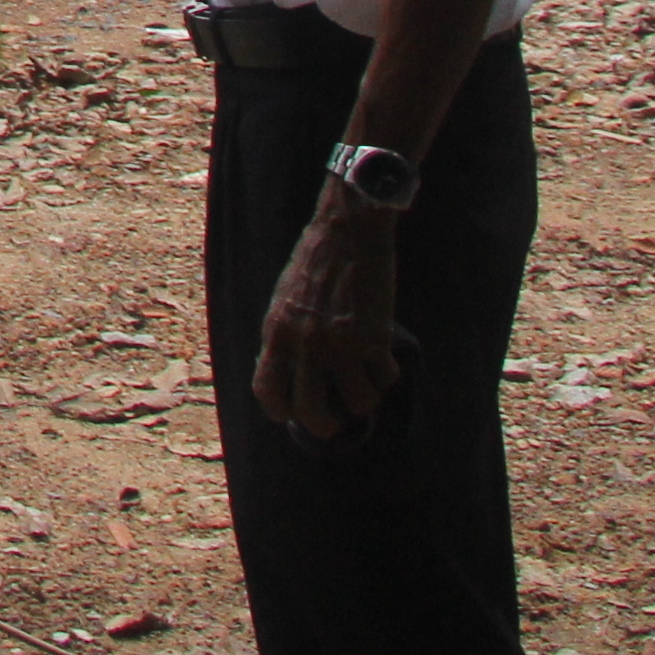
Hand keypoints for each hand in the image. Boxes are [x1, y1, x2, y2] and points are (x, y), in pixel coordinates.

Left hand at [250, 199, 404, 441]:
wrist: (348, 228)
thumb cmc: (316, 258)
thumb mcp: (285, 298)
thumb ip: (285, 335)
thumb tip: (291, 374)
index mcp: (276, 331)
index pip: (267, 391)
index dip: (281, 411)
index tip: (293, 415)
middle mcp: (305, 344)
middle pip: (311, 413)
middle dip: (325, 426)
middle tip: (336, 423)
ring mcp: (341, 344)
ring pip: (358, 404)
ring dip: (365, 399)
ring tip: (366, 383)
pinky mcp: (374, 338)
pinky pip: (384, 379)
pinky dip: (387, 375)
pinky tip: (384, 360)